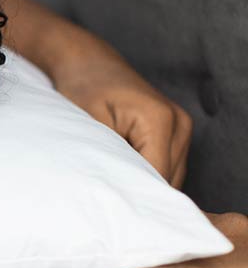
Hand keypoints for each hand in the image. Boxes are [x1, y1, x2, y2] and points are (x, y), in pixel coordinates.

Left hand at [50, 45, 192, 187]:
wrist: (89, 64)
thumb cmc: (84, 88)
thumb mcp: (89, 122)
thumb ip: (107, 155)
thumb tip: (116, 187)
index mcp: (160, 120)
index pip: (156, 174)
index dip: (134, 193)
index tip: (111, 203)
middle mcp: (180, 124)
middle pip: (168, 179)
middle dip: (140, 191)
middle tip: (109, 197)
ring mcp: (182, 128)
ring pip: (171, 176)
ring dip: (145, 184)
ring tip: (114, 184)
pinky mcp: (176, 132)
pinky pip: (167, 166)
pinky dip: (148, 174)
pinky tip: (125, 174)